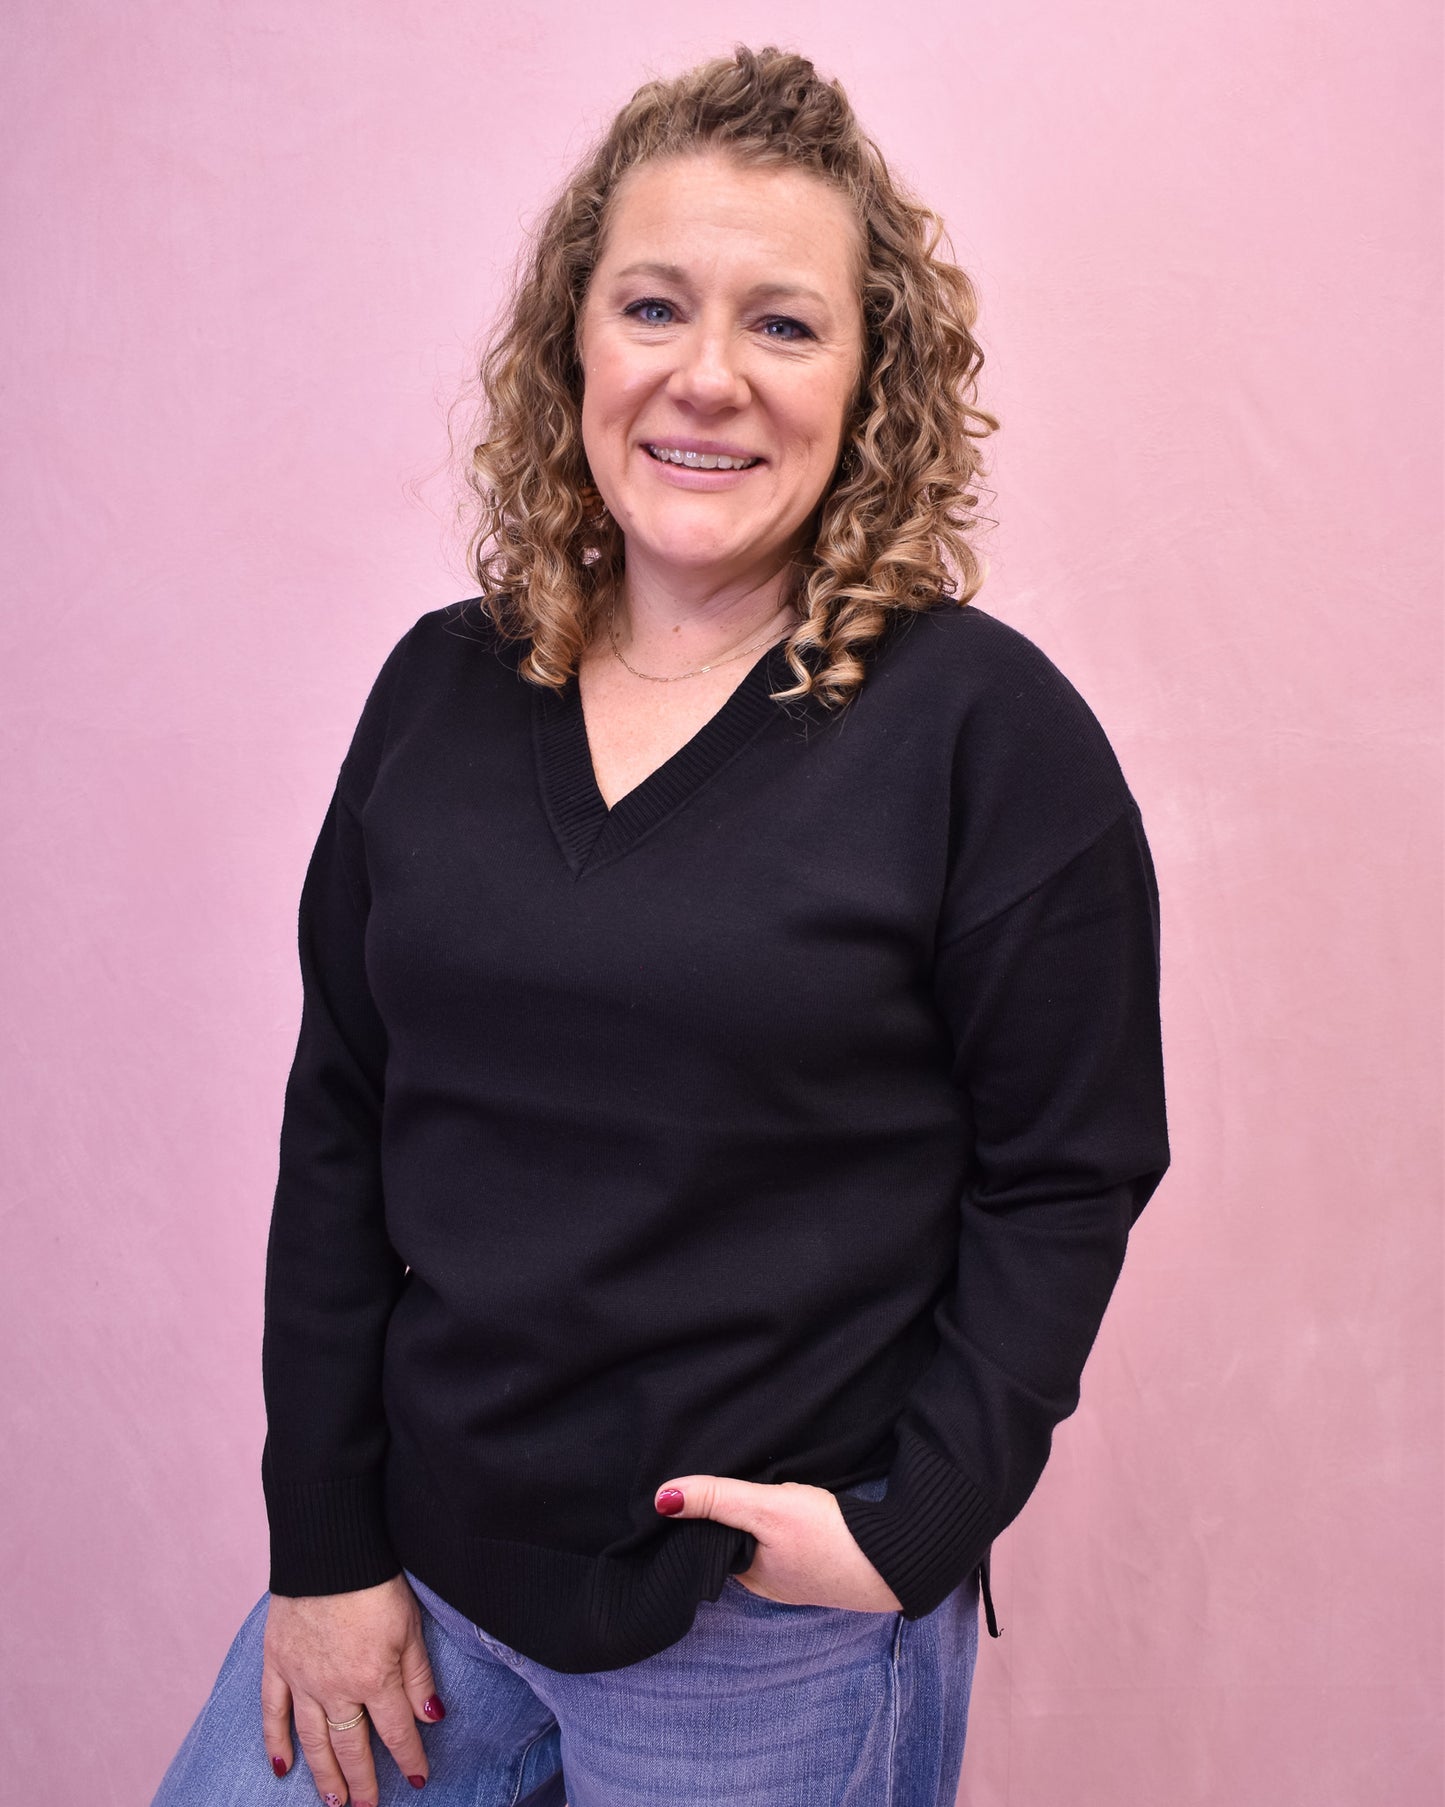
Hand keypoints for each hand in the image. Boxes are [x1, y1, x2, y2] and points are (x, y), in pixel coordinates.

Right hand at [261, 1574, 444, 1803]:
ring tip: (334, 1801)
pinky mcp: (277, 1664)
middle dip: (363, 1781)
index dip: (409, 1758)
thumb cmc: (376, 1582)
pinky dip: (277, 1743)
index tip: (418, 1779)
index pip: (396, 1732)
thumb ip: (418, 1677)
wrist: (328, 1548)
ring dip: (325, 1774)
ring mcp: (302, 1679)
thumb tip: (432, 1718)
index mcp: (374, 1679)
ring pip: (314, 1740)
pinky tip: (283, 1768)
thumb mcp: (410, 1627)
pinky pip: (274, 1713)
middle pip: (352, 1746)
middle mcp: (336, 1689)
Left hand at [654, 1475, 903, 1611]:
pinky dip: (790, 1520)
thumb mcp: (767, 1508)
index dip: (703, 1510)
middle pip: (737, 1537)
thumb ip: (718, 1499)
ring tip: (769, 1485)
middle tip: (741, 1476)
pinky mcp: (822, 1562)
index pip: (708, 1539)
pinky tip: (799, 1503)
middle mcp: (768, 1581)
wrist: (897, 1560)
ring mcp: (797, 1574)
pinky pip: (792, 1538)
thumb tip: (662, 1498)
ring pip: (765, 1537)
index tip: (702, 1482)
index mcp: (747, 1575)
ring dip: (764, 1514)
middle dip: (735, 1510)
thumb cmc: (830, 1538)